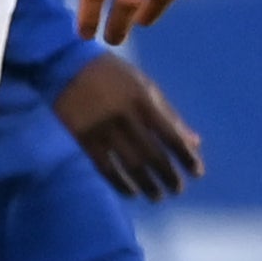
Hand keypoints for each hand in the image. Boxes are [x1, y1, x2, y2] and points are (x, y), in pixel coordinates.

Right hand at [52, 52, 203, 200]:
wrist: (65, 64)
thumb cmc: (112, 76)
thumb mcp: (144, 86)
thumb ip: (169, 115)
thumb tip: (195, 143)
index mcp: (143, 100)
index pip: (171, 136)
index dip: (186, 157)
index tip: (197, 172)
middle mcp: (125, 116)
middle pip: (153, 155)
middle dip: (169, 176)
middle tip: (177, 189)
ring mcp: (102, 128)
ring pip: (131, 166)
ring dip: (148, 185)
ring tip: (157, 196)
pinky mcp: (83, 138)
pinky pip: (106, 168)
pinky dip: (121, 184)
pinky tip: (130, 192)